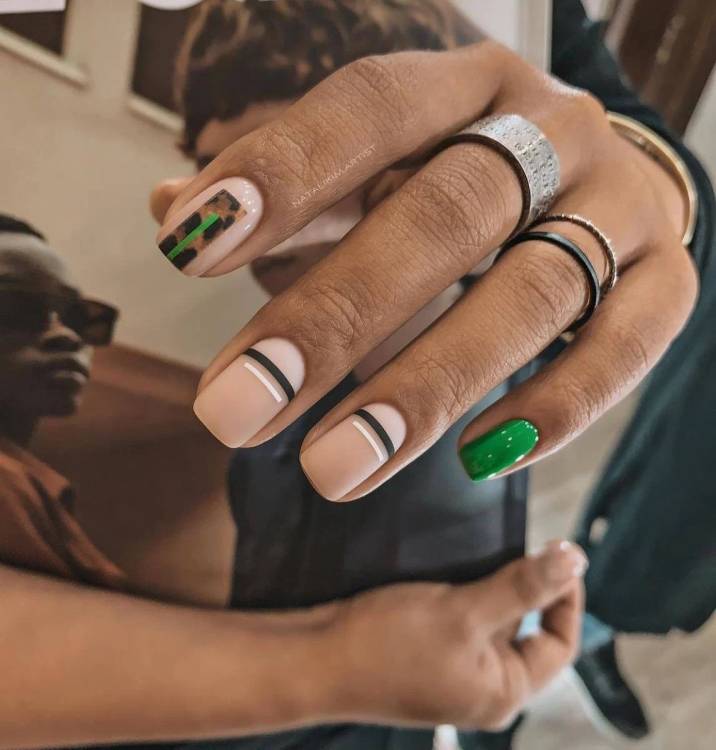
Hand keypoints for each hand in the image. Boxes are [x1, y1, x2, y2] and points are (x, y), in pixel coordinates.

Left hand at [156, 41, 697, 499]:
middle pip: (442, 217)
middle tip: (235, 410)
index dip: (281, 171)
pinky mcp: (670, 283)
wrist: (605, 186)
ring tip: (331, 469)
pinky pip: (620, 350)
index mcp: (466, 87)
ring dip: (425, 389)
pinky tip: (478, 462)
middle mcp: (551, 134)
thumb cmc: (468, 181)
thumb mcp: (379, 165)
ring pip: (526, 297)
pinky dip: (553, 409)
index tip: (187, 249)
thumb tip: (172, 207)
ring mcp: (621, 206)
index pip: (369, 108)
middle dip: (333, 318)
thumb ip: (290, 191)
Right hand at [313, 541, 585, 729]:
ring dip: (493, 585)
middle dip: (524, 586)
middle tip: (515, 544)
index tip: (560, 552)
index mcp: (503, 691)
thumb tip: (576, 559)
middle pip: (525, 629)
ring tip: (482, 553)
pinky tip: (452, 568)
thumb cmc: (390, 643)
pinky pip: (461, 618)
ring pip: (490, 619)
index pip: (559, 643)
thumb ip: (523, 586)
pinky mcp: (427, 653)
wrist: (316, 658)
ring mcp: (453, 671)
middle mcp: (483, 687)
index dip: (566, 596)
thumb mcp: (464, 611)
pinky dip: (465, 592)